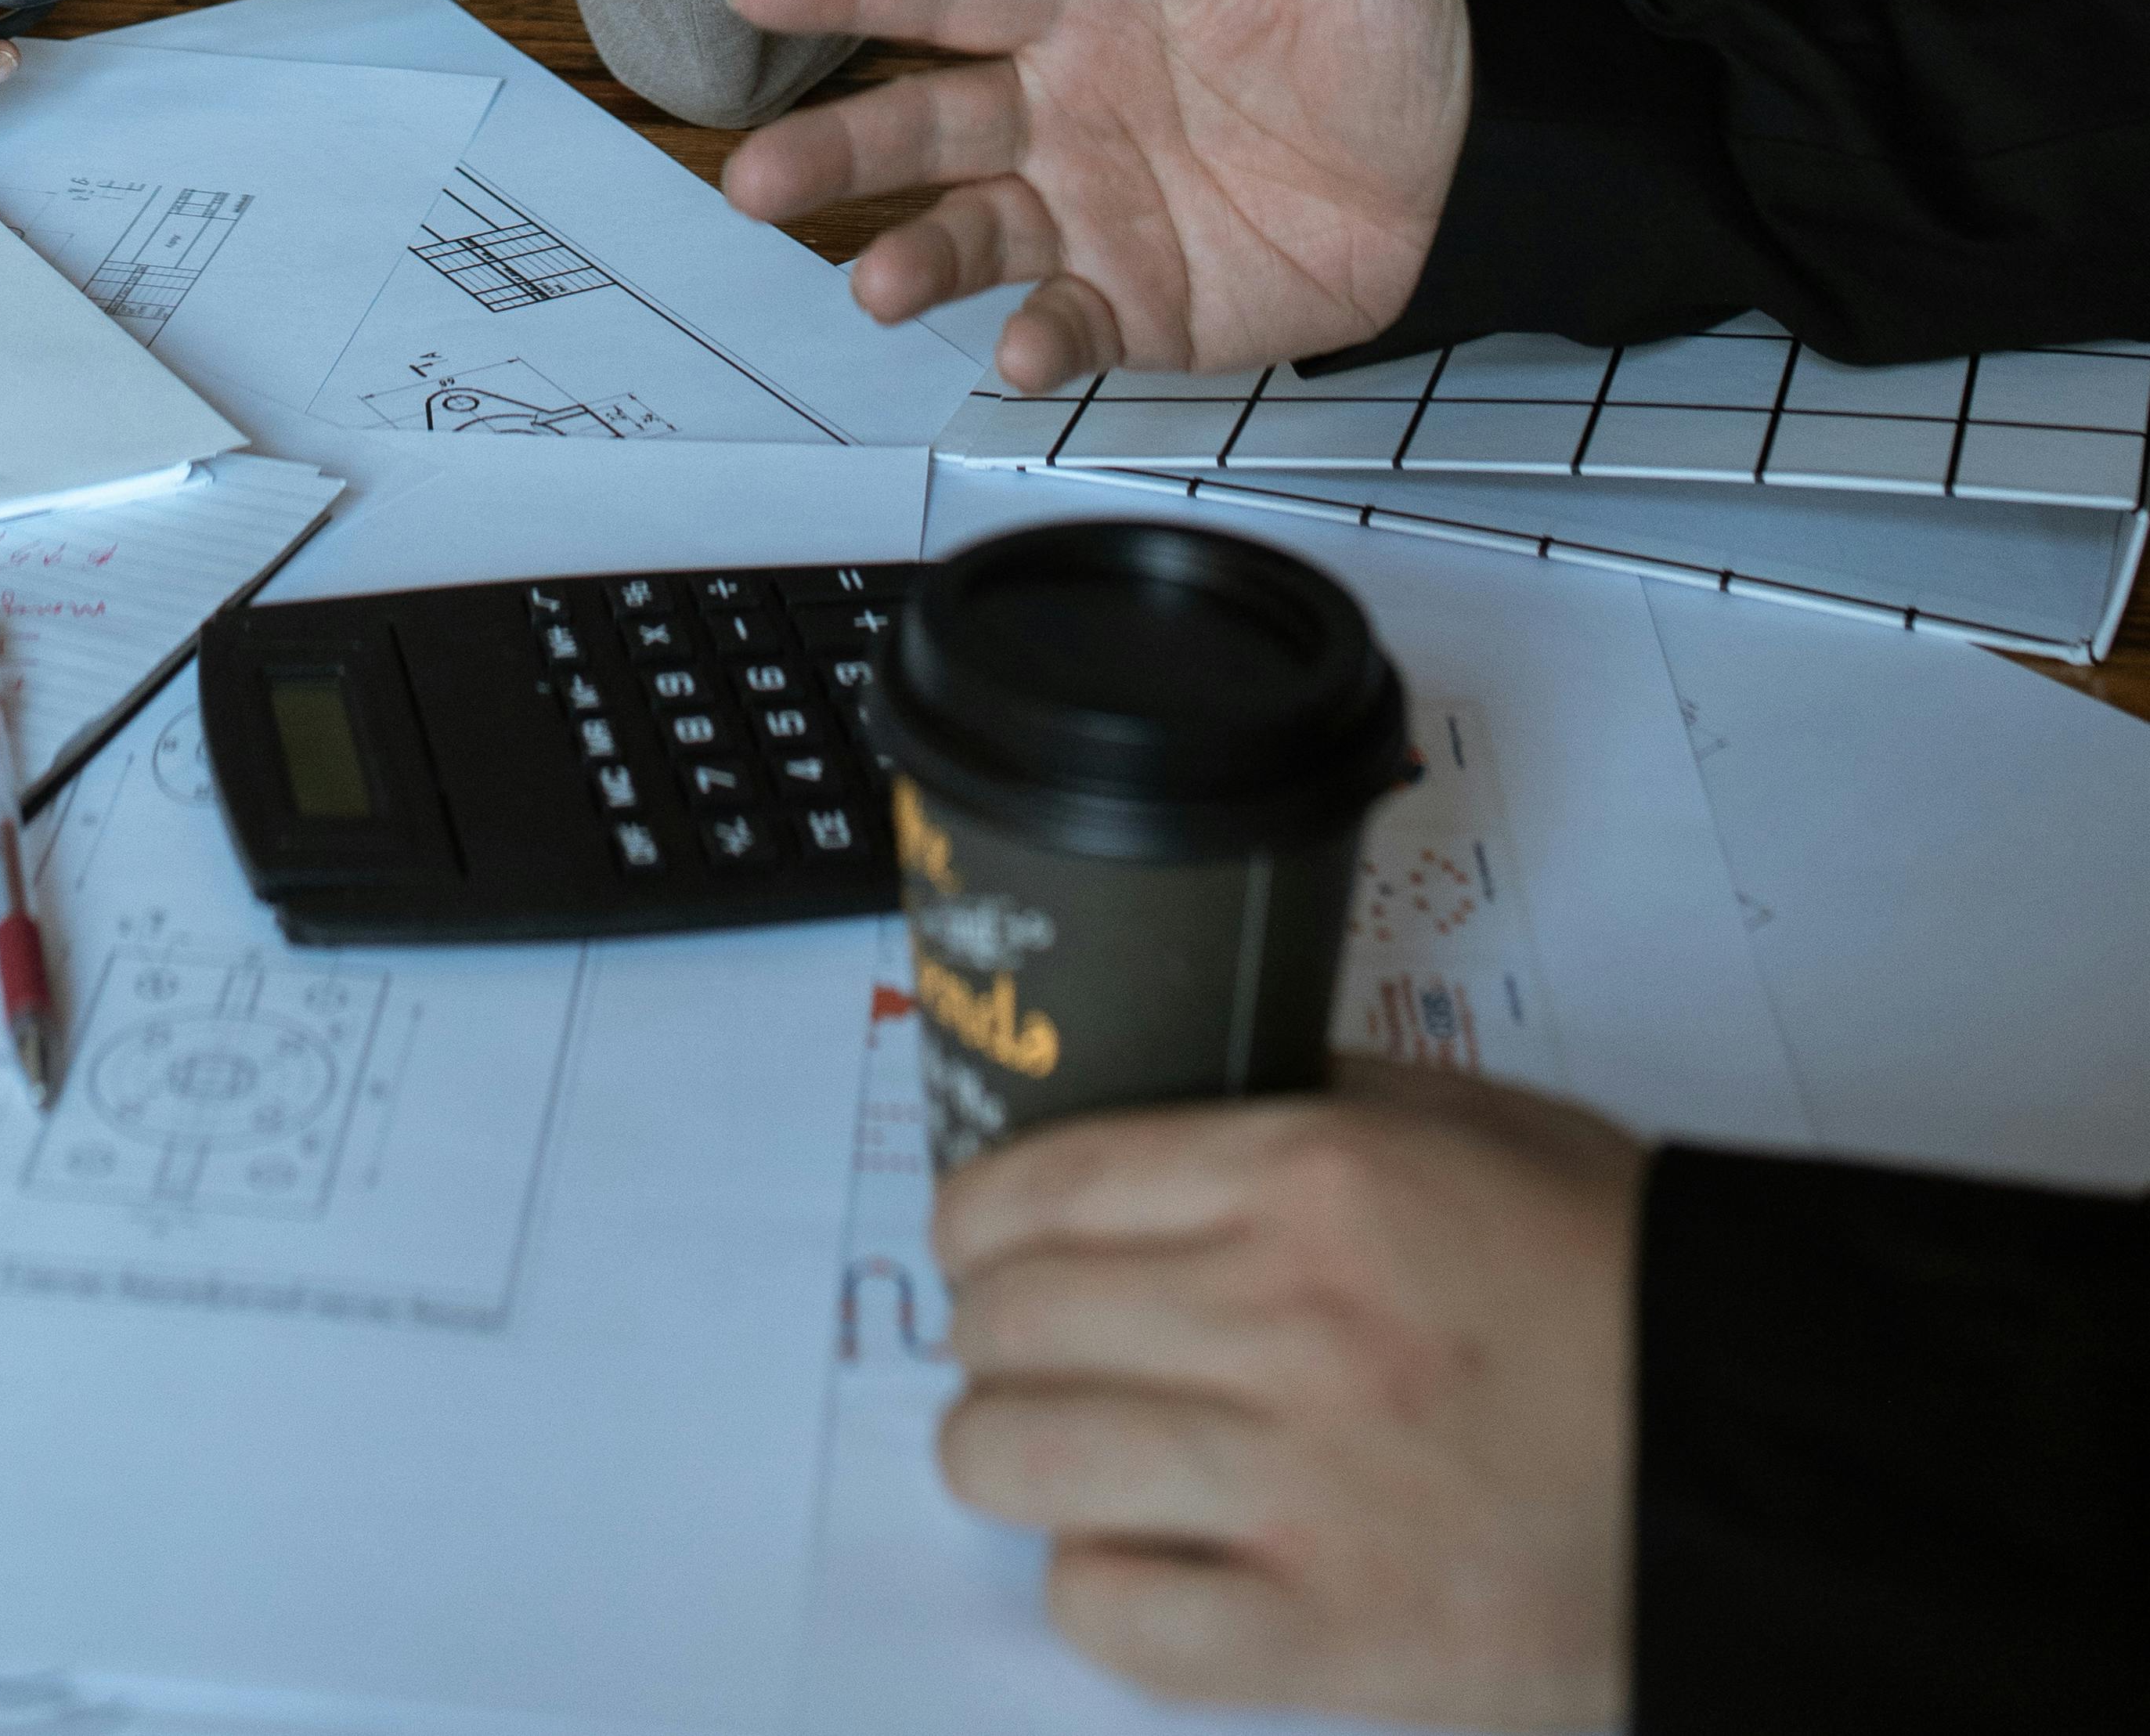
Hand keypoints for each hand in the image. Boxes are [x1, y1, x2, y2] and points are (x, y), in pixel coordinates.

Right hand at [718, 0, 1466, 379]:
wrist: (1463, 170)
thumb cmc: (1382, 35)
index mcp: (1084, 6)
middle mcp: (1061, 109)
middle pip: (927, 123)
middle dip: (837, 148)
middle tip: (754, 178)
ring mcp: (1092, 211)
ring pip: (973, 230)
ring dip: (915, 256)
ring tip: (873, 285)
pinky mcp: (1141, 302)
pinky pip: (1072, 320)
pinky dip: (1043, 339)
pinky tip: (1025, 348)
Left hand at [932, 1065, 1643, 1727]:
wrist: (1752, 1454)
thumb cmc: (1616, 1282)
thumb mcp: (1468, 1123)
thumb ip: (1311, 1093)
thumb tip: (1166, 1098)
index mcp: (1313, 1176)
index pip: (1040, 1185)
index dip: (976, 1220)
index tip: (977, 1242)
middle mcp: (1287, 1320)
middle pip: (1011, 1321)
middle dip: (989, 1335)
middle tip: (1016, 1347)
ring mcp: (1301, 1487)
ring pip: (1023, 1460)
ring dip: (1002, 1454)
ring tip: (1035, 1450)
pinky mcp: (1332, 1635)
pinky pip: (1117, 1617)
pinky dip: (1093, 1587)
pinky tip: (1129, 1554)